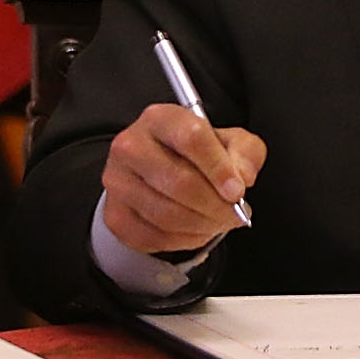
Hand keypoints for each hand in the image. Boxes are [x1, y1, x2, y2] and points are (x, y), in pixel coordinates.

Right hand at [99, 102, 264, 257]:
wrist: (157, 171)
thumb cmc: (194, 154)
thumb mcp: (229, 141)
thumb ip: (244, 153)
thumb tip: (242, 177)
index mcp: (160, 118)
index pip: (191, 138)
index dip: (219, 168)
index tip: (237, 191)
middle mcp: (131, 145)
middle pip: (179, 181)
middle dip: (215, 205)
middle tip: (235, 214)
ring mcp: (118, 181)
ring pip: (167, 214)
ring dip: (203, 225)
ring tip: (219, 221)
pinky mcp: (115, 214)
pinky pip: (154, 237)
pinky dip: (184, 239)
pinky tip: (197, 229)